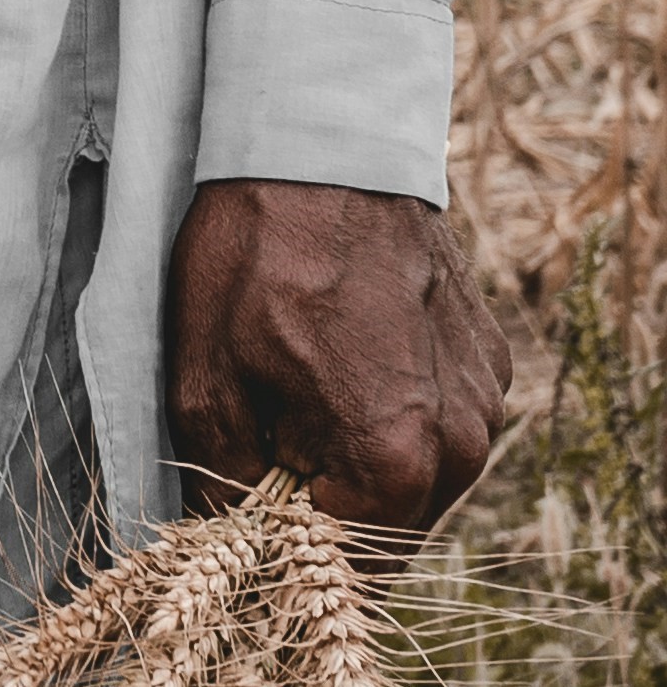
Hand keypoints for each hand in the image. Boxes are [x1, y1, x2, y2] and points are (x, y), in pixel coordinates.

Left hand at [165, 179, 509, 529]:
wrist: (322, 137)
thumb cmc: (258, 246)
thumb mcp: (205, 364)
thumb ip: (220, 470)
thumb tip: (227, 529)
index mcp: (399, 459)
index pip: (342, 556)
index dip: (284, 533)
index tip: (246, 489)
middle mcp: (464, 442)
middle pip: (386, 517)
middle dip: (325, 493)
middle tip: (266, 432)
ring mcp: (485, 396)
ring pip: (417, 468)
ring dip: (362, 447)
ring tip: (303, 377)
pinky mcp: (488, 354)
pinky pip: (440, 412)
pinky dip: (394, 401)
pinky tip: (345, 344)